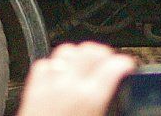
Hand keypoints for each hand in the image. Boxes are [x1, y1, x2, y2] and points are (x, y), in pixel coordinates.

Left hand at [17, 42, 136, 115]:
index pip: (115, 66)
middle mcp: (71, 86)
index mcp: (92, 99)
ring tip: (85, 65)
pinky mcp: (33, 88)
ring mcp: (50, 84)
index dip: (125, 63)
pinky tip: (60, 75)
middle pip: (91, 50)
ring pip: (67, 50)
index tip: (127, 67)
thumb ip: (109, 109)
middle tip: (108, 63)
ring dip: (79, 55)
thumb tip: (120, 107)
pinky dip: (55, 65)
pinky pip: (45, 64)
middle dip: (104, 54)